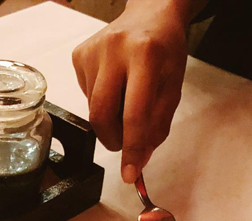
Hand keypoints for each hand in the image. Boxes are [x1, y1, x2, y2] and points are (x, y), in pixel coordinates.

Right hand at [72, 0, 191, 182]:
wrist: (150, 13)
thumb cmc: (165, 50)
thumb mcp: (173, 87)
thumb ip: (157, 126)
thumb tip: (137, 160)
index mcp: (145, 54)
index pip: (134, 114)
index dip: (131, 149)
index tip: (129, 174)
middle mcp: (114, 49)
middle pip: (101, 115)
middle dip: (114, 139)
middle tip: (125, 143)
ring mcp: (92, 51)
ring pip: (93, 108)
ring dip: (110, 117)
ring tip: (126, 98)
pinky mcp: (78, 55)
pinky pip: (86, 95)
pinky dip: (101, 100)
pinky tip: (114, 83)